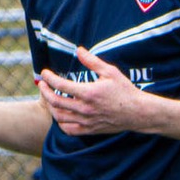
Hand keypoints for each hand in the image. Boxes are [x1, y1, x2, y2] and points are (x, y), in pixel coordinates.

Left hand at [37, 46, 159, 136]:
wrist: (138, 112)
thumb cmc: (125, 90)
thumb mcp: (110, 72)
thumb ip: (92, 61)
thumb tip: (78, 50)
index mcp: (88, 93)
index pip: (60, 85)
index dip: (49, 78)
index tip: (45, 73)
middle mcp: (85, 108)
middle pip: (55, 101)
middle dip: (44, 91)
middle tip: (42, 84)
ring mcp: (87, 121)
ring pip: (59, 117)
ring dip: (51, 106)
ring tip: (50, 98)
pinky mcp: (90, 130)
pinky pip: (69, 129)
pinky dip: (61, 122)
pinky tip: (62, 114)